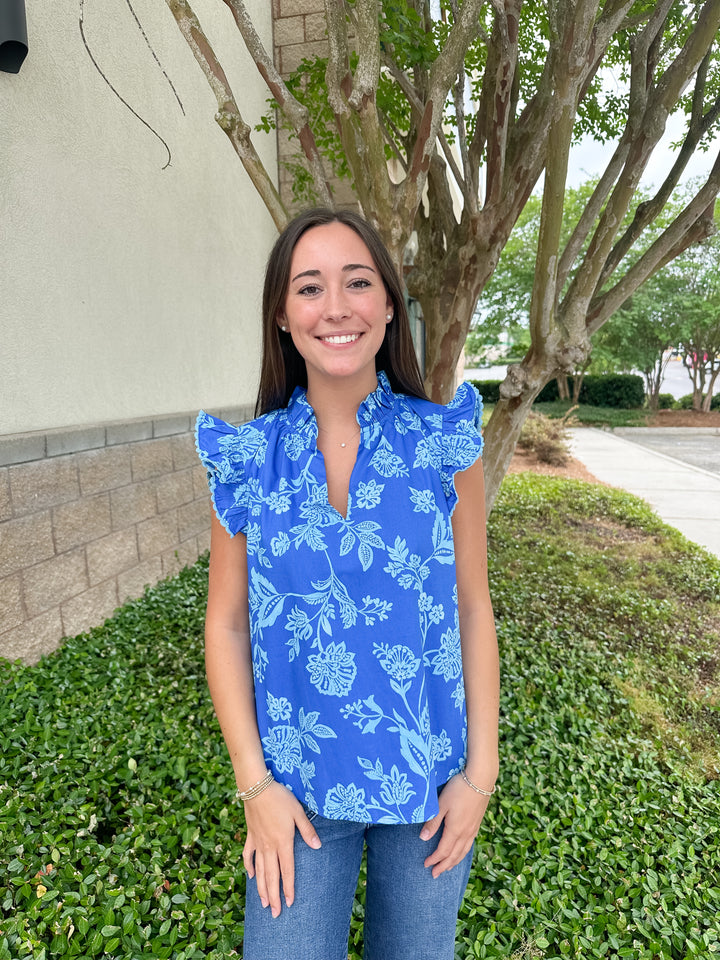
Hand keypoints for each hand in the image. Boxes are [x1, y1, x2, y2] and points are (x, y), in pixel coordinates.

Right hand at [242, 782, 320, 916]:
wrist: (256, 787)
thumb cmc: (280, 798)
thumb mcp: (298, 812)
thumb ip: (308, 830)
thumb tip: (317, 846)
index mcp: (283, 843)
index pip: (287, 871)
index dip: (288, 888)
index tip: (289, 903)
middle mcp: (269, 847)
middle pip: (272, 877)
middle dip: (274, 896)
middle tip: (275, 914)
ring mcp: (258, 842)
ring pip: (259, 871)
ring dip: (261, 888)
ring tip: (263, 904)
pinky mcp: (250, 835)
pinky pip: (248, 855)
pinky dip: (250, 867)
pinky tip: (251, 875)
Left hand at [419, 774, 489, 877]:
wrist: (480, 779)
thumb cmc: (458, 789)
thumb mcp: (442, 804)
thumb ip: (433, 822)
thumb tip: (423, 839)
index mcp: (455, 830)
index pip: (443, 851)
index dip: (434, 859)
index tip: (425, 865)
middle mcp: (465, 833)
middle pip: (453, 855)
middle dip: (443, 866)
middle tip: (434, 874)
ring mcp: (473, 829)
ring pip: (463, 852)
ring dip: (454, 862)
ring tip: (447, 868)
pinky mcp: (477, 824)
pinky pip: (469, 845)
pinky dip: (463, 853)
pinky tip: (461, 852)